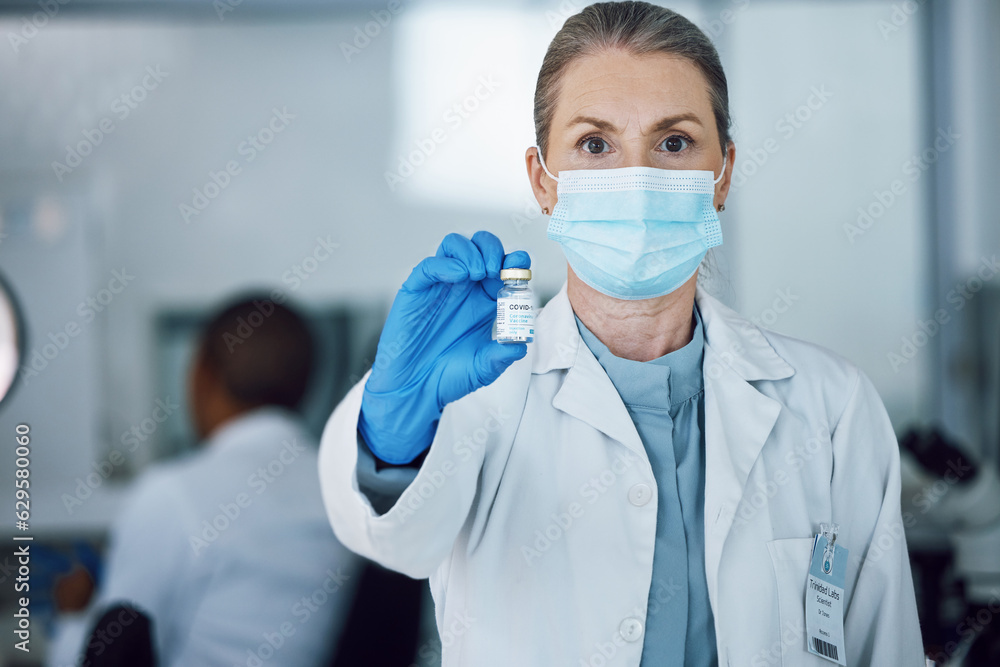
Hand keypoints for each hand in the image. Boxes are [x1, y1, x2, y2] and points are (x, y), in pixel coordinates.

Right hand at [358, 231, 529, 463]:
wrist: (414, 391)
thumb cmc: (447, 377)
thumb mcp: (483, 369)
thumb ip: (500, 356)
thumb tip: (520, 345)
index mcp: (485, 302)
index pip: (502, 268)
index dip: (514, 262)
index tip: (521, 267)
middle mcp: (463, 289)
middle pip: (480, 247)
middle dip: (492, 249)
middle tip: (497, 269)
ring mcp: (439, 287)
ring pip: (454, 246)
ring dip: (470, 251)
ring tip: (479, 272)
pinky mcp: (416, 291)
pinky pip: (429, 266)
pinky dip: (446, 263)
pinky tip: (459, 276)